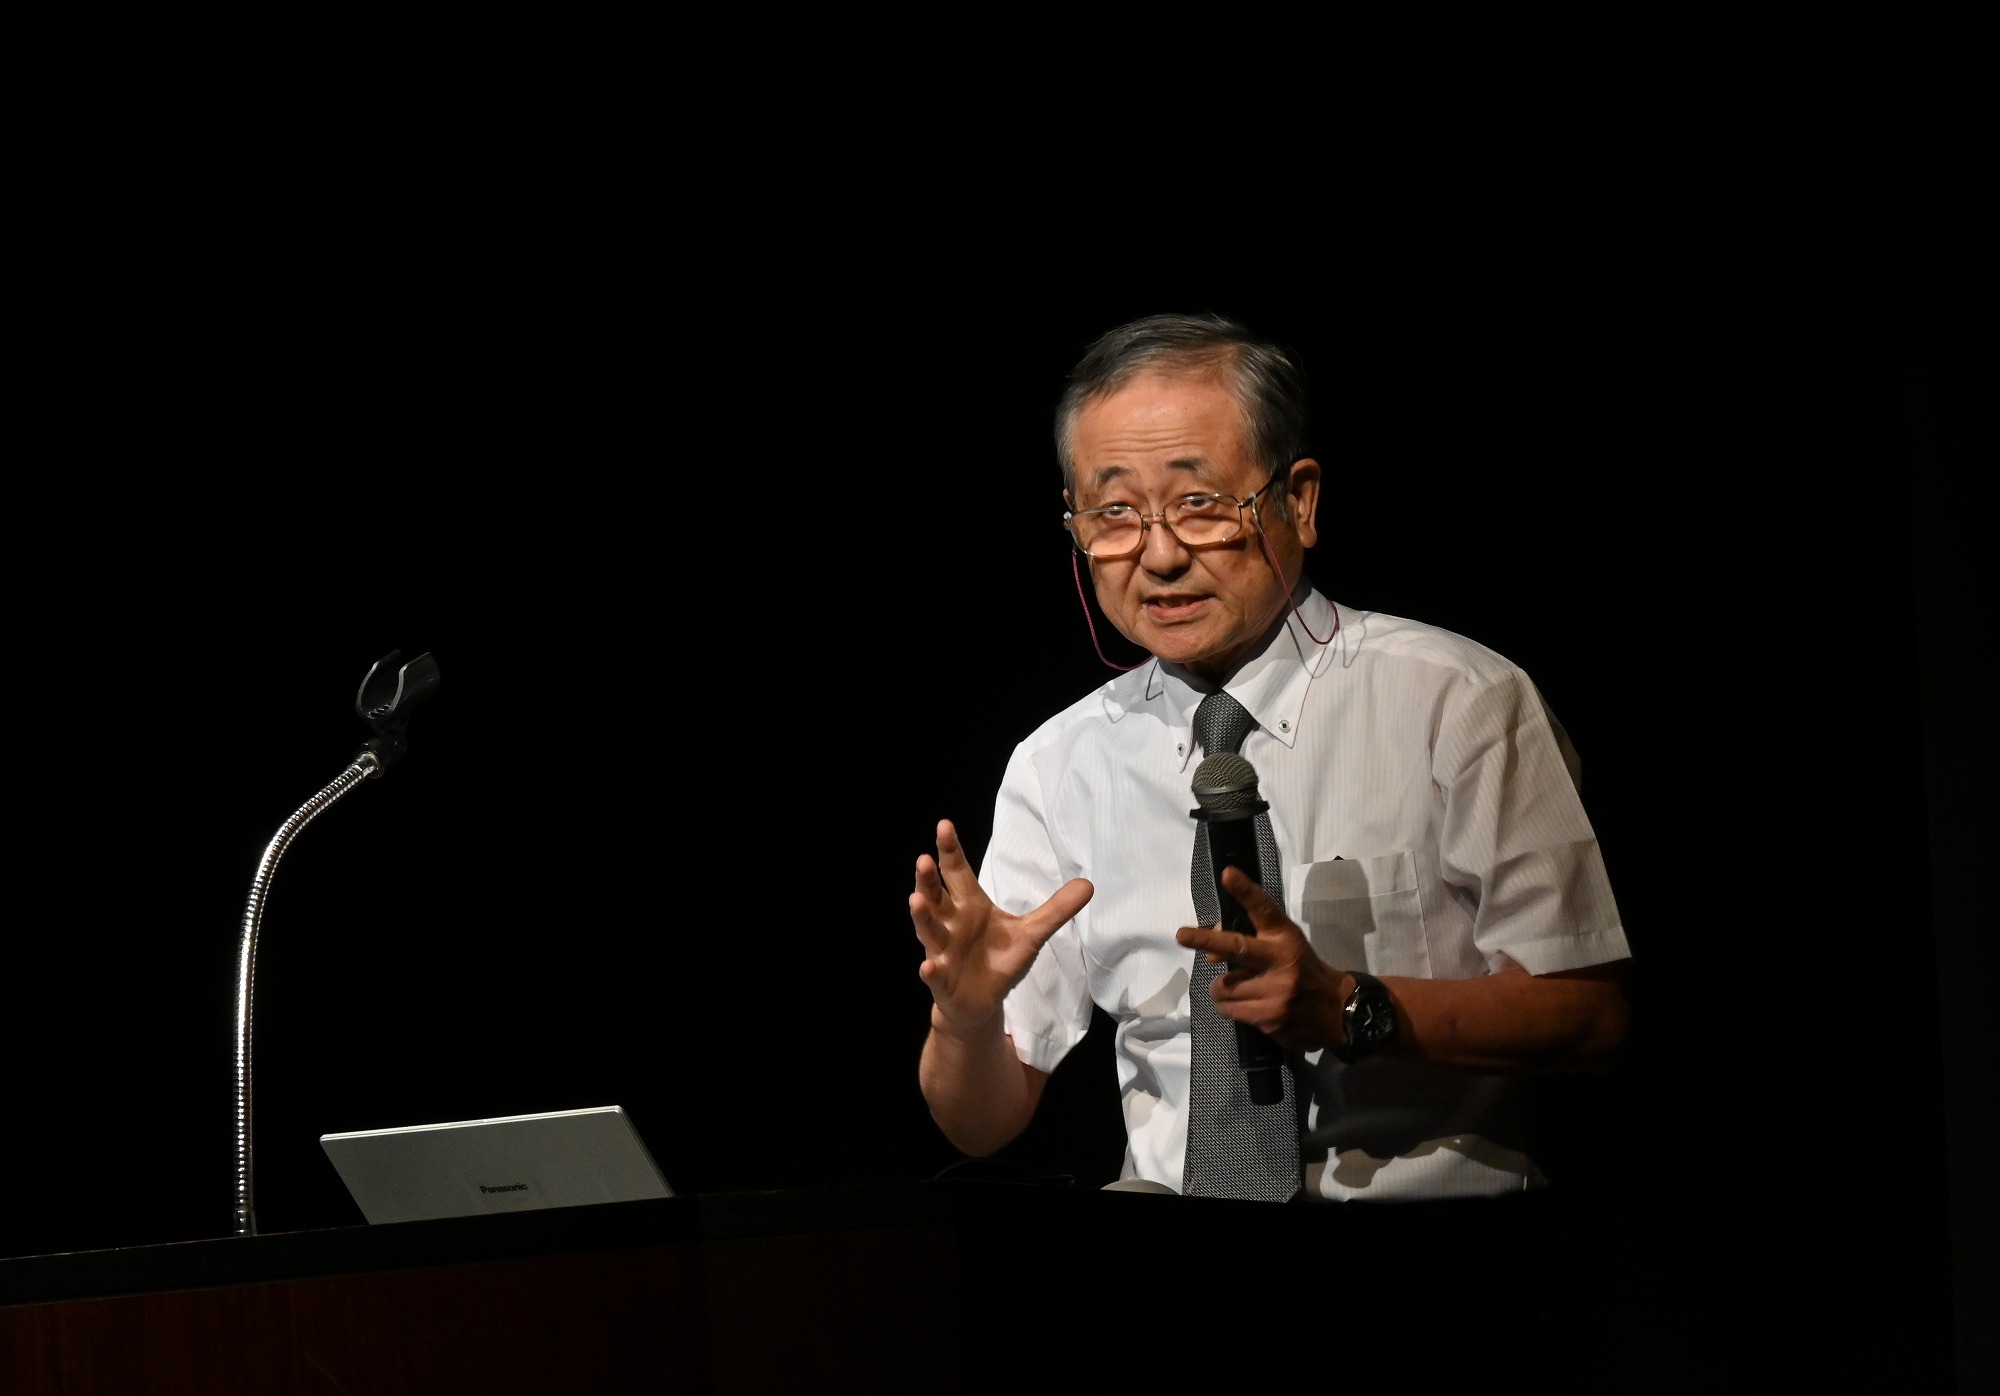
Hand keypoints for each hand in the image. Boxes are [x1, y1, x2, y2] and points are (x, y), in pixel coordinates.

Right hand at [912, 819, 1092, 1040]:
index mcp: (969, 905)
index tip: (945, 825)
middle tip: (924, 859)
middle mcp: (951, 923)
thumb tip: (1089, 884)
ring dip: (921, 916)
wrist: (981, 1002)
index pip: (957, 872)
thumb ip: (1056, 909)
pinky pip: (934, 974)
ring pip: (928, 930)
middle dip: (927, 878)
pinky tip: (929, 966)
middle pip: (935, 895)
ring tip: (916, 900)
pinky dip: (930, 970)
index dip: (950, 850)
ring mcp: (942, 951)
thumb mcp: (1032, 933)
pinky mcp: (942, 980)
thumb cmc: (1000, 960)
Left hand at [1175, 866, 1347, 1049]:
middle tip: (1182, 935)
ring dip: (1221, 990)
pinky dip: (1230, 1008)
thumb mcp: (1281, 948)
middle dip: (1206, 939)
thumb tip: (1208, 954)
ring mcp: (1275, 992)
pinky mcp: (1270, 1019)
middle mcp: (1280, 961)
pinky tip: (1248, 1006)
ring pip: (1223, 987)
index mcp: (1284, 938)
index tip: (1227, 874)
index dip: (1245, 891)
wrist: (1335, 1010)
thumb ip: (1247, 944)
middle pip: (1237, 947)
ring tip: (1237, 989)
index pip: (1264, 909)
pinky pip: (1231, 1011)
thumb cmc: (1301, 970)